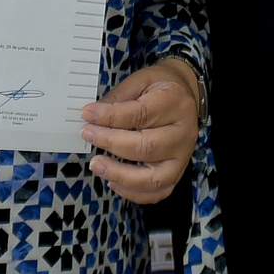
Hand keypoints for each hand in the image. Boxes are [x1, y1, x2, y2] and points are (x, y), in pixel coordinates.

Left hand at [80, 58, 200, 203]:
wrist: (186, 93)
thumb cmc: (159, 87)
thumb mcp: (140, 81)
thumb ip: (118, 99)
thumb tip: (92, 117)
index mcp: (174, 102)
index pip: (140, 114)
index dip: (110, 116)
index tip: (87, 115)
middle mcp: (184, 132)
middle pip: (147, 147)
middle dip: (112, 144)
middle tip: (88, 135)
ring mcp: (183, 156)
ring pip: (154, 177)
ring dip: (121, 175)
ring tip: (97, 164)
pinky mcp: (179, 172)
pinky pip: (158, 192)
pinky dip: (134, 193)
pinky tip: (113, 181)